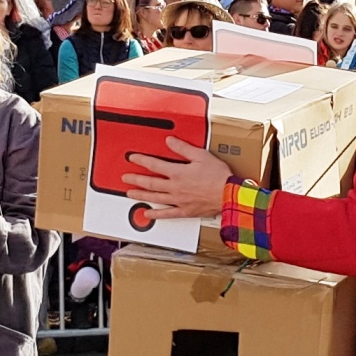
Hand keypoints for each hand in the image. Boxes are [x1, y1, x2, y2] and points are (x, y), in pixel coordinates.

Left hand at [120, 136, 234, 219]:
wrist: (229, 195)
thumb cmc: (219, 176)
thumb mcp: (202, 156)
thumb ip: (184, 148)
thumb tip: (170, 141)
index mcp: (178, 172)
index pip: (155, 165)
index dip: (142, 160)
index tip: (132, 158)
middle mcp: (175, 187)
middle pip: (151, 183)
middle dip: (136, 179)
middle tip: (125, 178)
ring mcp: (178, 200)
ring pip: (155, 197)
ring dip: (141, 195)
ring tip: (130, 193)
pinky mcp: (185, 211)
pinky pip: (167, 213)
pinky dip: (156, 214)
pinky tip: (147, 213)